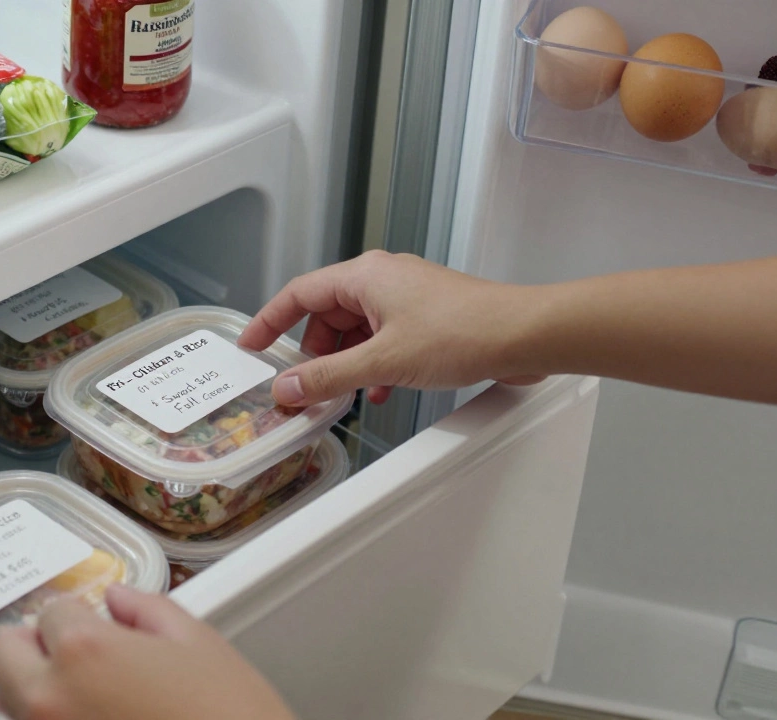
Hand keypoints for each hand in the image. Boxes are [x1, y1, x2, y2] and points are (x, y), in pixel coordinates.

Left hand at [0, 585, 296, 719]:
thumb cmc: (231, 716)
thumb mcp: (199, 645)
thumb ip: (147, 610)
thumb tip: (120, 602)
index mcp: (83, 651)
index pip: (50, 612)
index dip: (80, 618)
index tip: (100, 630)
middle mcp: (50, 699)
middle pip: (3, 656)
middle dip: (34, 649)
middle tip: (74, 659)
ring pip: (9, 705)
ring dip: (37, 695)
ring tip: (89, 702)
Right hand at [239, 251, 545, 406]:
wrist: (524, 335)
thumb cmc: (463, 332)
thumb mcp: (384, 362)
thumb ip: (330, 377)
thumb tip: (289, 386)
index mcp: (364, 276)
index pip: (299, 293)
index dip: (269, 320)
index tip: (251, 346)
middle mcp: (382, 279)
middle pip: (326, 314)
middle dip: (314, 353)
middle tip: (305, 385)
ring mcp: (405, 296)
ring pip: (356, 329)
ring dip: (346, 363)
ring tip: (343, 395)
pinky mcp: (425, 315)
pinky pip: (382, 337)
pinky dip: (372, 363)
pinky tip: (379, 392)